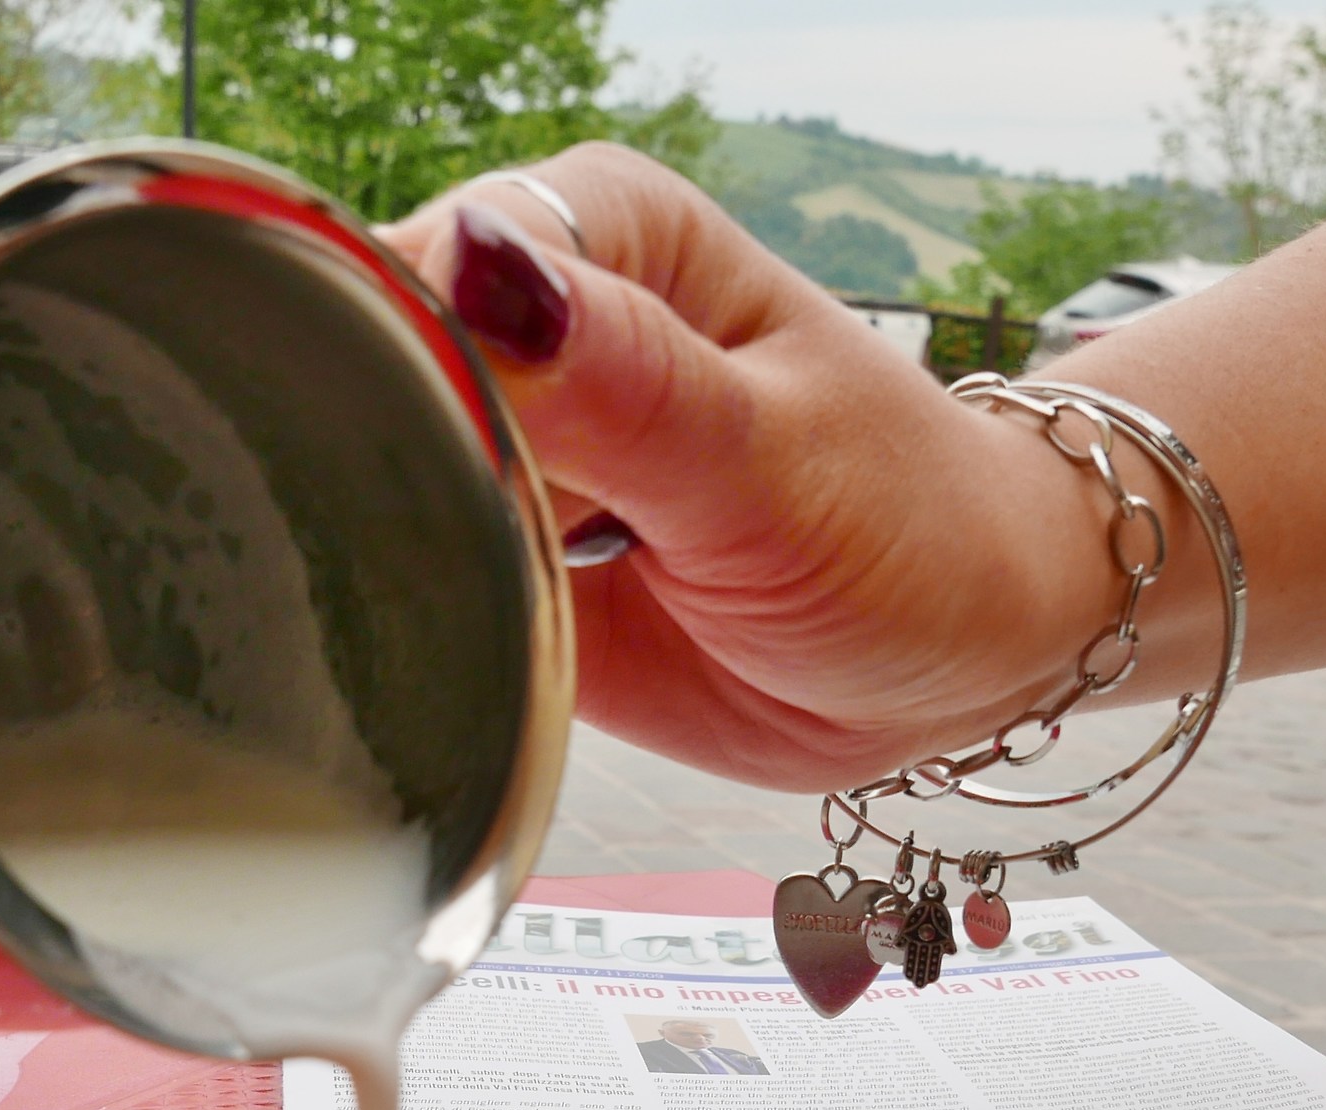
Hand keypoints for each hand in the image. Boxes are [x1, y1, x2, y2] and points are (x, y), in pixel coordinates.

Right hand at [382, 147, 1176, 793]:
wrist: (957, 653)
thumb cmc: (909, 528)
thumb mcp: (776, 458)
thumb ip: (627, 381)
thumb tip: (481, 277)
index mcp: (594, 237)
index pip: (421, 270)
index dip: (405, 372)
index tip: (462, 478)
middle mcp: (532, 330)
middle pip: (369, 383)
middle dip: (390, 482)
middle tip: (493, 573)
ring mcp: (508, 456)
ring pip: (375, 494)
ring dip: (398, 565)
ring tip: (498, 619)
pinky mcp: (500, 564)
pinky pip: (412, 593)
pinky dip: (424, 631)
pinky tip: (469, 656)